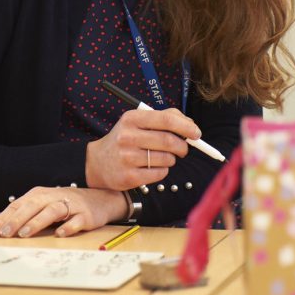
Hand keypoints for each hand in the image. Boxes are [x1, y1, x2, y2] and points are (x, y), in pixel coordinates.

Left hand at [0, 187, 128, 238]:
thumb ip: (16, 213)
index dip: (5, 217)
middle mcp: (52, 197)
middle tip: (5, 234)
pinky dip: (68, 227)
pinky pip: (75, 221)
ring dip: (37, 222)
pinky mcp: (84, 215)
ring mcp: (70, 205)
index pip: (19, 205)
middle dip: (17, 220)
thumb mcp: (38, 205)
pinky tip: (59, 234)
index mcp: (39, 195)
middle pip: (32, 206)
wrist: (97, 199)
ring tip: (25, 234)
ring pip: (51, 211)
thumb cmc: (62, 204)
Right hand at [85, 107, 200, 190]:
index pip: (165, 119)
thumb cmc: (125, 139)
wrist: (98, 162)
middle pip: (169, 141)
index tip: (197, 133)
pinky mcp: (130, 176)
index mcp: (131, 118)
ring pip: (167, 159)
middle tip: (183, 149)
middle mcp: (127, 136)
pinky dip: (163, 170)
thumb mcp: (137, 122)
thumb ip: (164, 117)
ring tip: (161, 157)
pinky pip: (160, 173)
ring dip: (171, 159)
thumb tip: (190, 123)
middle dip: (183, 146)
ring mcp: (127, 157)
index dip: (186, 126)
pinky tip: (152, 167)